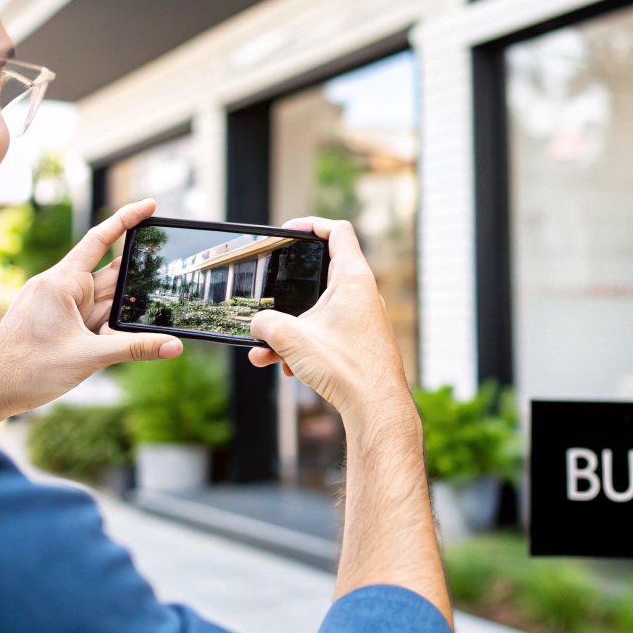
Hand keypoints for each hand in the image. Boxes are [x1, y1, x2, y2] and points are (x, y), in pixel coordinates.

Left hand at [0, 200, 182, 429]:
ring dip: (123, 309)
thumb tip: (174, 347)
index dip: (126, 220)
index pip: (99, 240)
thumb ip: (134, 349)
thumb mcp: (88, 358)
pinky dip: (109, 324)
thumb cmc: (26, 370)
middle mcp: (59, 287)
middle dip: (136, 280)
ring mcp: (57, 305)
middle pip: (109, 275)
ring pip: (102, 299)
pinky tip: (124, 336)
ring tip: (152, 316)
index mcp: (61, 283)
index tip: (150, 205)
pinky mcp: (56, 321)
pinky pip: (91, 315)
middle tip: (169, 276)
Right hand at [247, 217, 410, 432]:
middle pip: (321, 276)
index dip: (312, 224)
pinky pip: (326, 333)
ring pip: (319, 312)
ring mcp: (362, 318)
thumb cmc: (347, 367)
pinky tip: (288, 369)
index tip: (289, 230)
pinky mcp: (360, 341)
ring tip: (266, 352)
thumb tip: (256, 325)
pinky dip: (305, 345)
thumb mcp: (292, 339)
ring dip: (290, 329)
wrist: (376, 408)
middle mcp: (362, 294)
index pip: (337, 232)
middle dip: (289, 292)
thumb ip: (266, 324)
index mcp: (353, 278)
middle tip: (269, 294)